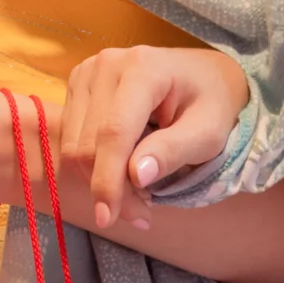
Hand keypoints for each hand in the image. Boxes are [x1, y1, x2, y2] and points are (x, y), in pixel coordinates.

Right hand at [62, 46, 249, 232]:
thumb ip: (174, 151)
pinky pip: (72, 137)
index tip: (107, 218)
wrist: (203, 74)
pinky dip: (94, 164)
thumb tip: (138, 176)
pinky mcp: (78, 84)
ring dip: (100, 179)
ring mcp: (87, 72)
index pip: (114, 131)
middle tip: (141, 212)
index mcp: (143, 69)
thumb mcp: (208, 132)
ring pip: (74, 145)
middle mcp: (106, 64)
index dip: (108, 179)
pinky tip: (122, 169)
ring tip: (138, 191)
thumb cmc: (211, 103)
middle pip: (88, 143)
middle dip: (109, 187)